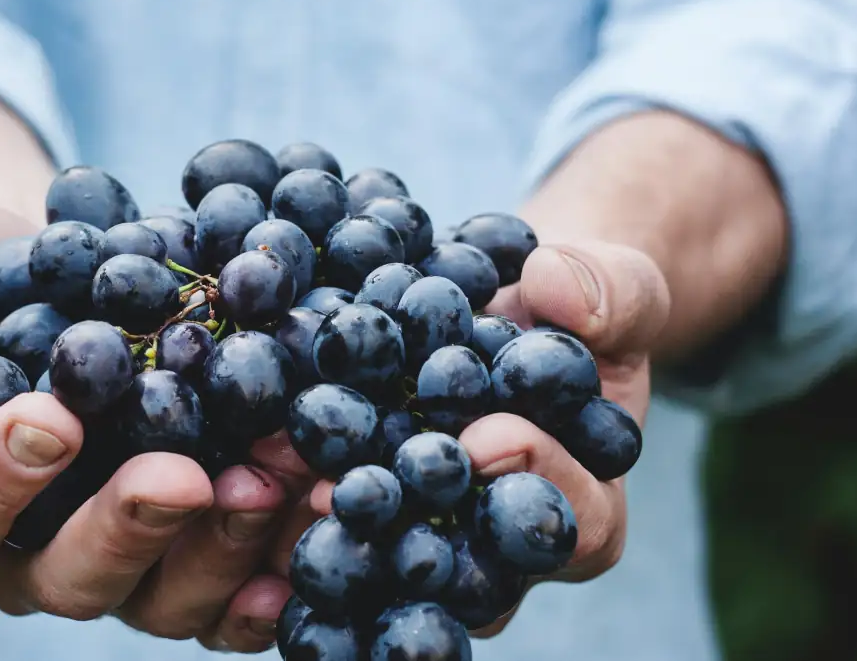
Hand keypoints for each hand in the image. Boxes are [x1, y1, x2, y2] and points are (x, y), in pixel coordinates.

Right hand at [0, 201, 314, 652]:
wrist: (63, 278)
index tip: (53, 419)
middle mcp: (30, 549)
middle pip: (67, 577)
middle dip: (129, 529)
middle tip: (184, 475)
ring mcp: (121, 560)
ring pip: (163, 596)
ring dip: (224, 545)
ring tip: (279, 476)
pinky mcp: (193, 552)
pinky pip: (235, 591)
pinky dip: (280, 566)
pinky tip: (321, 518)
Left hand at [298, 238, 668, 635]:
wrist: (511, 308)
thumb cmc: (576, 309)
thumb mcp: (615, 287)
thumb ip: (609, 293)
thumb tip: (559, 290)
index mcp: (584, 506)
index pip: (576, 523)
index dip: (538, 482)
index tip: (490, 436)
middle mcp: (501, 545)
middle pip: (466, 570)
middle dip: (409, 527)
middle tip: (350, 490)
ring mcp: (430, 536)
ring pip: (386, 561)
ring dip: (329, 527)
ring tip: (277, 480)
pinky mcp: (368, 512)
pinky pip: (331, 524)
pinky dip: (286, 500)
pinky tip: (241, 468)